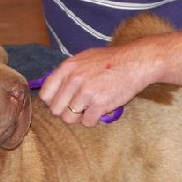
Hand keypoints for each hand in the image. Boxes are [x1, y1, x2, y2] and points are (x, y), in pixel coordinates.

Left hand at [38, 43, 152, 126]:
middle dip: (66, 111)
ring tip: (89, 109)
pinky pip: (87, 122)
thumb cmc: (111, 61)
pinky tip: (100, 110)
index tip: (63, 102)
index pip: (45, 94)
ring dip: (79, 117)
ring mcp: (86, 92)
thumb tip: (52, 89)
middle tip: (79, 108)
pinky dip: (93, 120)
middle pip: (56, 110)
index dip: (53, 102)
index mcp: (67, 68)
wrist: (136, 62)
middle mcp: (74, 79)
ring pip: (69, 118)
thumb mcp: (84, 58)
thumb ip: (67, 73)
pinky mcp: (99, 103)